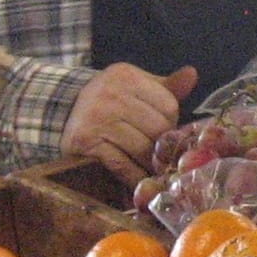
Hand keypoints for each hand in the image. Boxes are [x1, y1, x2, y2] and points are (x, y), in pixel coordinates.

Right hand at [62, 63, 195, 186]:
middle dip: (163, 144)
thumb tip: (192, 74)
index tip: (166, 132)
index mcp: (126, 76)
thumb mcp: (136, 86)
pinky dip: (135, 176)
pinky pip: (122, 165)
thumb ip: (166, 86)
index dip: (172, 122)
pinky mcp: (86, 142)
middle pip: (158, 128)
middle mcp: (111, 94)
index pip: (168, 104)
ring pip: (142, 148)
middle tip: (162, 154)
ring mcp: (97, 118)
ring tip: (157, 169)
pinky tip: (143, 181)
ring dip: (152, 163)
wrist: (64, 112)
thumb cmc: (110, 100)